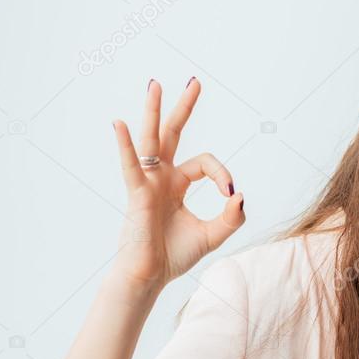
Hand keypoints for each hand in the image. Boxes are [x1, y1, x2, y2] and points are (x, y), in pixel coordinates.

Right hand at [110, 78, 244, 291]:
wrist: (150, 276)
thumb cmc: (174, 256)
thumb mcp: (213, 235)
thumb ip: (231, 216)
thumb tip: (239, 194)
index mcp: (177, 184)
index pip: (205, 164)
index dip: (222, 174)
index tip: (230, 196)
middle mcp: (161, 178)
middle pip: (173, 134)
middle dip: (183, 108)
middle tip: (195, 82)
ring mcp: (147, 183)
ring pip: (151, 141)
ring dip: (154, 113)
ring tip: (156, 85)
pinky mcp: (137, 195)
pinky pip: (131, 166)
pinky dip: (125, 146)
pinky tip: (119, 124)